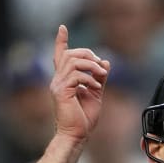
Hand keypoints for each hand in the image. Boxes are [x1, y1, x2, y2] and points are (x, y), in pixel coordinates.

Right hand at [50, 25, 110, 141]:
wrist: (77, 135)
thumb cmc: (84, 118)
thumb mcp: (96, 94)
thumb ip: (99, 78)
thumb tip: (105, 62)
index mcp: (64, 79)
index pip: (60, 55)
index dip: (60, 41)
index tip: (62, 28)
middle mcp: (58, 79)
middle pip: (70, 54)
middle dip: (88, 55)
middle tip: (101, 67)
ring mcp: (58, 85)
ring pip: (72, 61)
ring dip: (91, 65)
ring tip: (101, 75)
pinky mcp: (61, 92)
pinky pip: (76, 76)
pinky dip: (90, 79)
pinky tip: (96, 87)